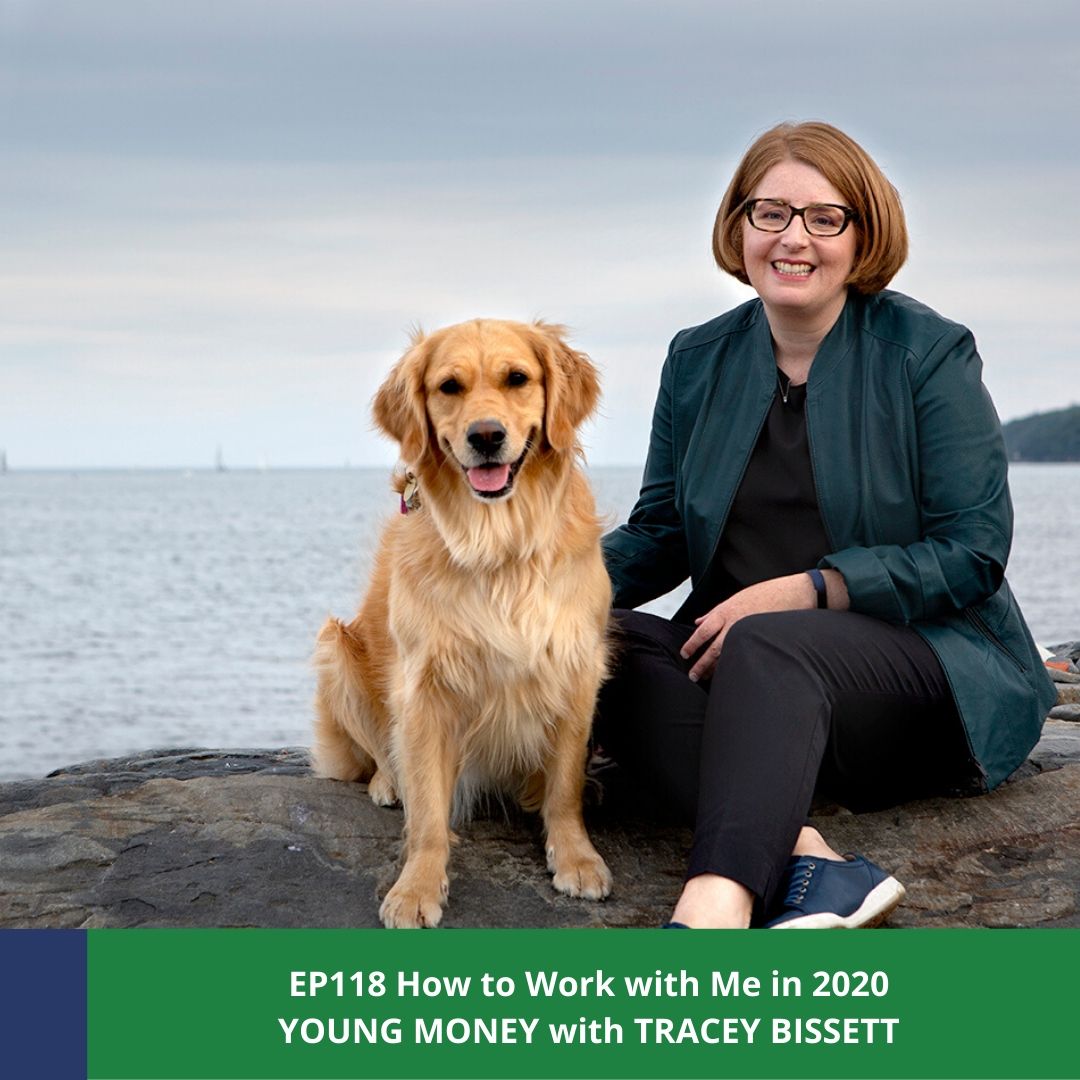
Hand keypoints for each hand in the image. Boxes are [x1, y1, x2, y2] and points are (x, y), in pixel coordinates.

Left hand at [680, 573, 820, 683]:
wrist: (795, 593)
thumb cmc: (767, 593)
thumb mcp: (737, 598)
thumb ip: (716, 612)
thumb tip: (699, 621)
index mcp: (727, 611)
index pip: (703, 631)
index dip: (692, 644)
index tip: (685, 654)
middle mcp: (736, 623)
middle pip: (713, 648)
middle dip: (702, 664)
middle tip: (693, 675)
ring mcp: (750, 634)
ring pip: (728, 656)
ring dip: (716, 668)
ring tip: (708, 678)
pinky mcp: (762, 641)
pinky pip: (745, 656)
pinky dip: (735, 665)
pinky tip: (731, 673)